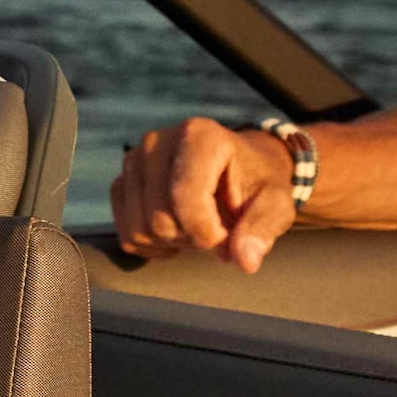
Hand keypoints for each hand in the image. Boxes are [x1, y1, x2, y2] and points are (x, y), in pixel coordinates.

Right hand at [111, 117, 301, 271]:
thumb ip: (262, 228)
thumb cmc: (257, 185)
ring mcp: (133, 161)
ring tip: (197, 228)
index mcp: (199, 136)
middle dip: (191, 238)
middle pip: (159, 219)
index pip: (185, 197)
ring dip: (172, 242)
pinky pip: (126, 232)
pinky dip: (152, 245)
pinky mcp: (121, 182)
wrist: (236, 171)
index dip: (206, 233)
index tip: (230, 242)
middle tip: (217, 231)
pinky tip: (177, 232)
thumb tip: (245, 260)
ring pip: (139, 229)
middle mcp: (157, 141)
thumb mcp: (275, 203)